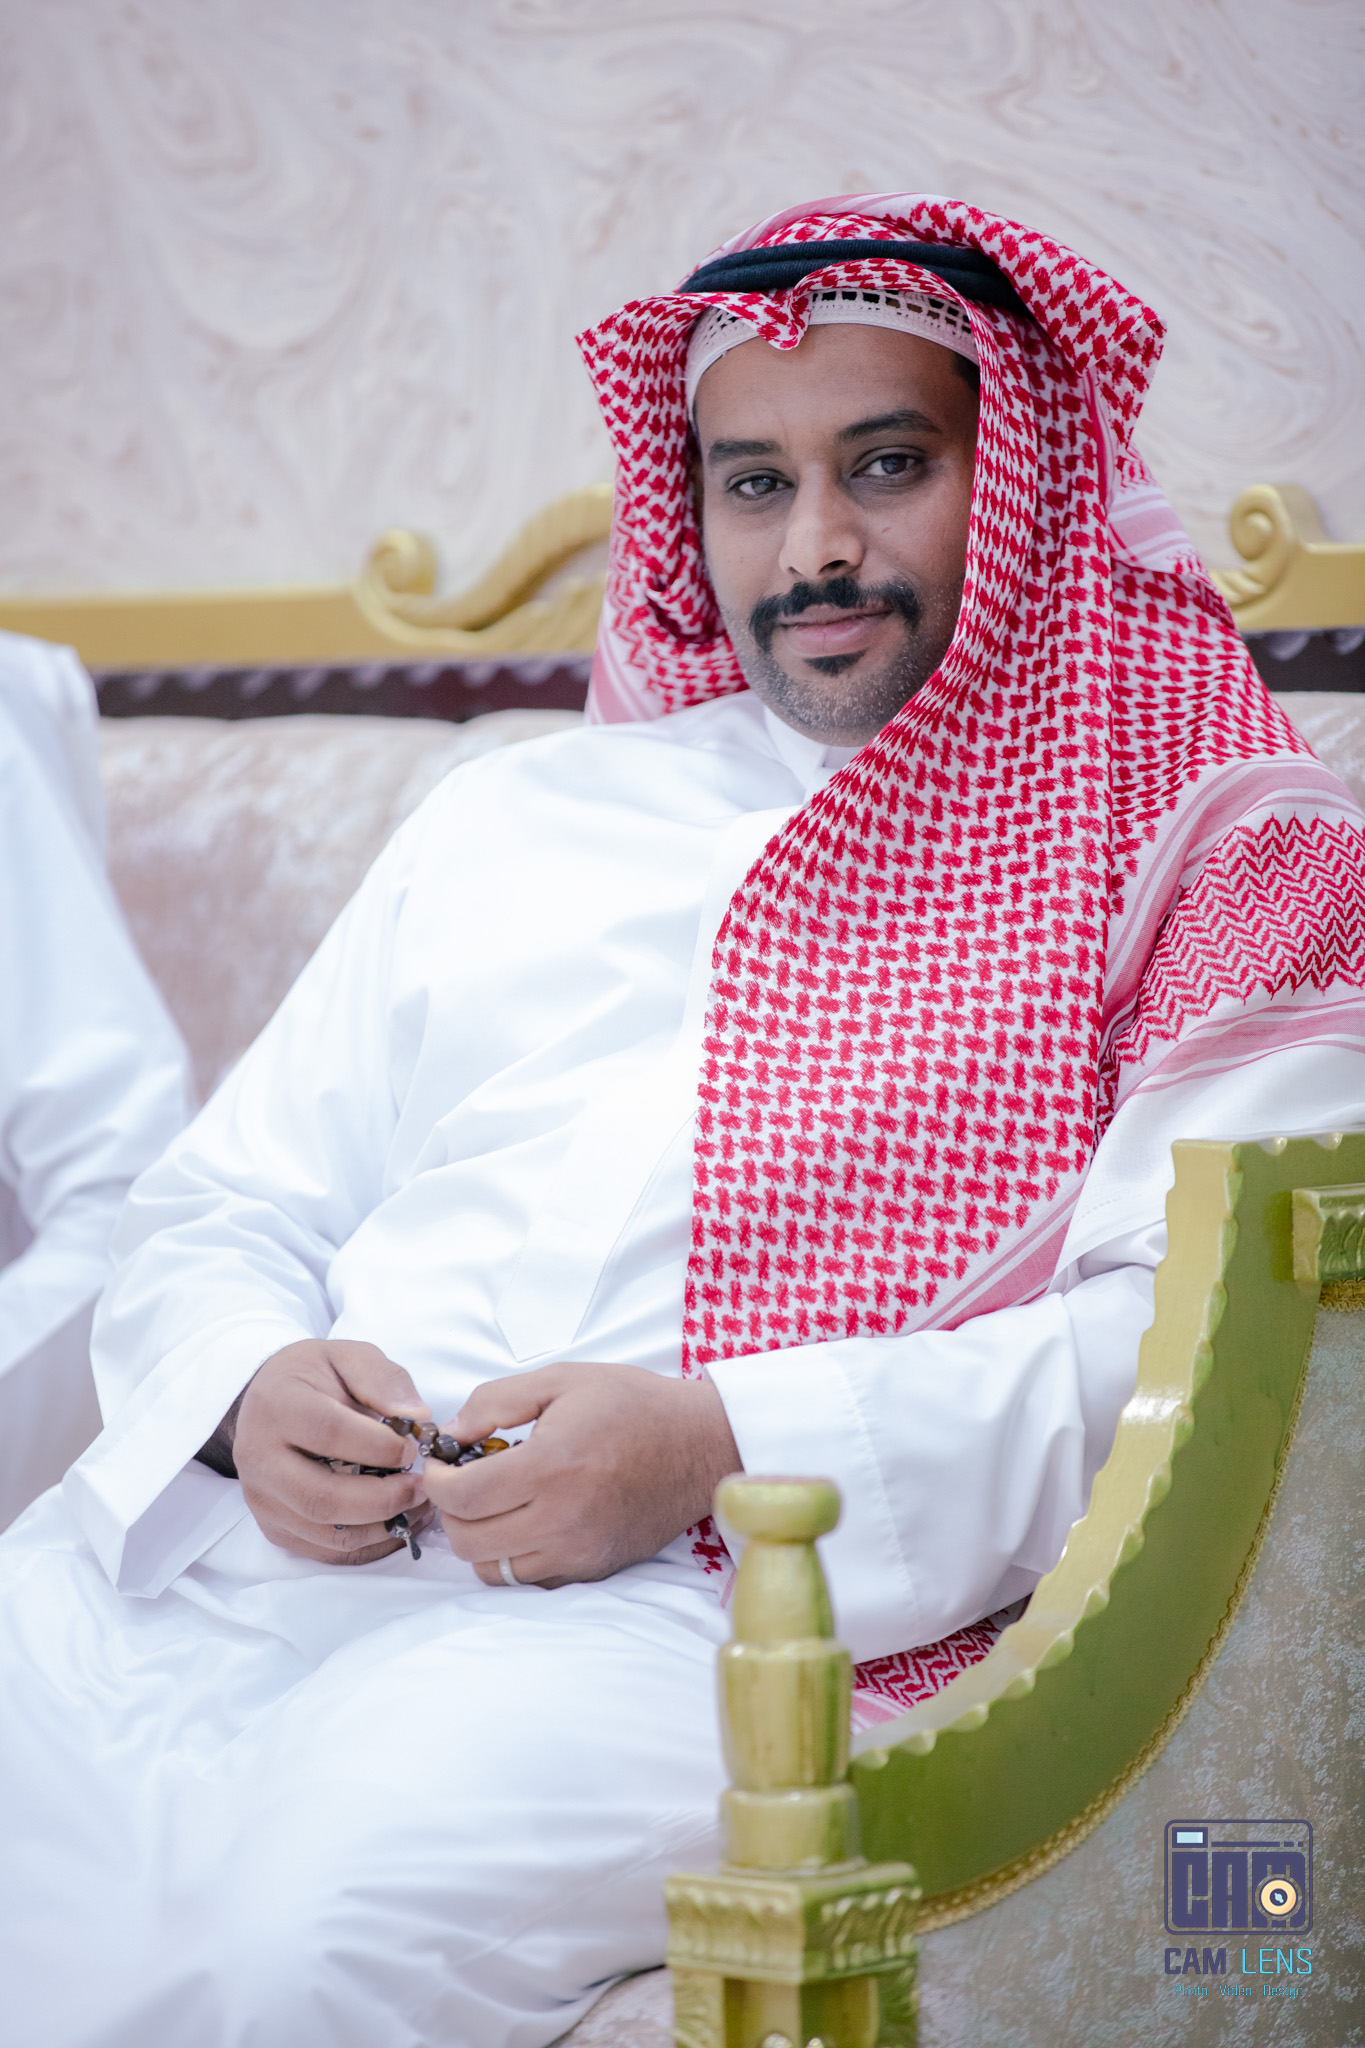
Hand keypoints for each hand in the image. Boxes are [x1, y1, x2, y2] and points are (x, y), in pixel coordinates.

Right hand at [232, 1339, 434, 1564]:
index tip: (412, 1447)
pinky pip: (324, 1550)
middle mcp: (258, 1457)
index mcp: (276, 1405)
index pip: (327, 1433)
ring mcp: (262, 1498)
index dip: (377, 1446)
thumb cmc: (316, 1376)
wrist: (269, 1399)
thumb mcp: (349, 1356)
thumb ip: (383, 1380)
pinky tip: (397, 1520)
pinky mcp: (274, 1526)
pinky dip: (368, 1543)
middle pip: (321, 1497)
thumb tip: (416, 1418)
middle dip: (383, 1499)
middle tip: (421, 1487)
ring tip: (417, 1505)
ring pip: (325, 1532)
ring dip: (380, 1526)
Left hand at [422, 1362, 741, 1587]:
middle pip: (469, 1541)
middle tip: (463, 1481)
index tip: (440, 1464)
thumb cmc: (632, 1405)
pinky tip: (525, 1520)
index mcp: (550, 1466)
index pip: (462, 1497)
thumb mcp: (562, 1380)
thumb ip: (496, 1401)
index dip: (435, 1481)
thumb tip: (452, 1434)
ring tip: (494, 1503)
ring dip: (480, 1537)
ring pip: (492, 1570)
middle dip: (452, 1510)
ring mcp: (578, 1551)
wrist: (699, 1444)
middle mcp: (561, 1519)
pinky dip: (512, 1555)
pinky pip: (529, 1578)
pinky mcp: (592, 1568)